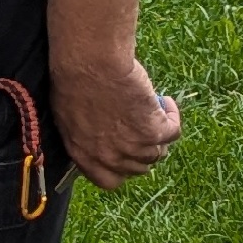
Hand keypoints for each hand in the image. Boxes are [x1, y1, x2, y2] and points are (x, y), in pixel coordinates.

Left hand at [53, 52, 180, 189]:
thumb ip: (85, 135)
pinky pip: (173, 132)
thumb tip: (99, 136)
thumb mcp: (69, 115)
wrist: (91, 62)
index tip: (125, 154)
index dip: (120, 169)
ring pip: (158, 151)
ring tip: (156, 111)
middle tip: (143, 128)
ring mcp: (133, 148)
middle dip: (142, 149)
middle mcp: (110, 158)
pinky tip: (166, 102)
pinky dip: (173, 117)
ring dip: (159, 133)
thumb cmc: (75, 79)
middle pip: (138, 167)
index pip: (108, 180)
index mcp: (84, 156)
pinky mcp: (154, 131)